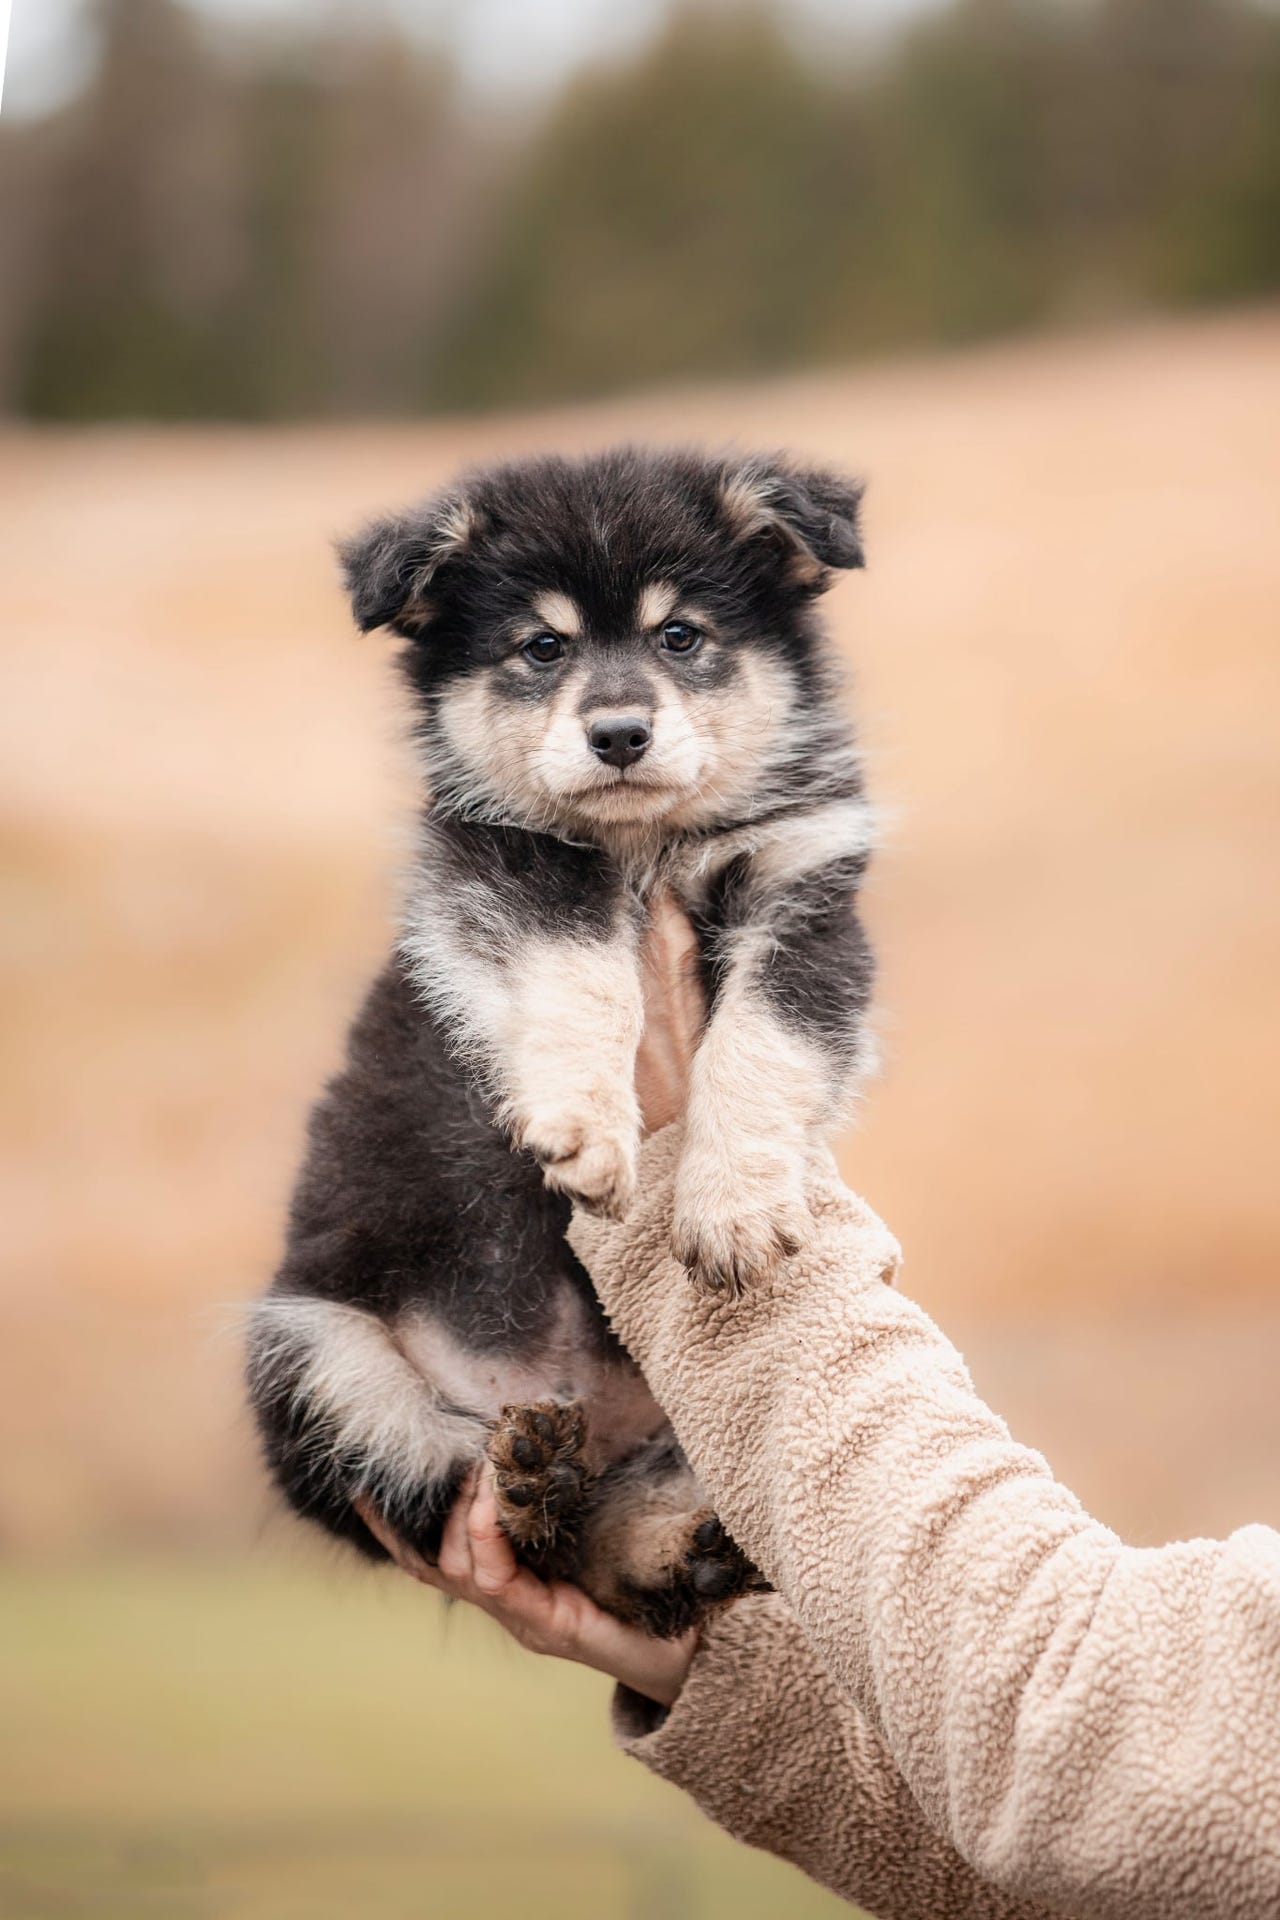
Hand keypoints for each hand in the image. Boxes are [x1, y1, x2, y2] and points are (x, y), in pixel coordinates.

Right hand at [356, 1468, 696, 1709]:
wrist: (703, 1654)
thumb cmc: (659, 1594)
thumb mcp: (600, 1541)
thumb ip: (565, 1510)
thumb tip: (545, 1445)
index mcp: (518, 1591)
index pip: (439, 1559)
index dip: (395, 1528)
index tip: (363, 1484)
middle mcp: (514, 1610)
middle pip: (437, 1564)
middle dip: (423, 1512)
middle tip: (431, 1458)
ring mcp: (528, 1622)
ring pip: (461, 1571)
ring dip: (461, 1514)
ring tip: (473, 1468)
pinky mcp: (551, 1628)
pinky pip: (498, 1582)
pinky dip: (487, 1538)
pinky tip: (489, 1503)